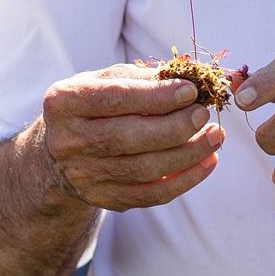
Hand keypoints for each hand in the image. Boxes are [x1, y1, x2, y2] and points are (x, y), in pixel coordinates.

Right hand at [38, 64, 222, 211]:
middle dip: (174, 127)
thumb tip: (187, 79)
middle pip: (128, 137)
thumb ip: (141, 78)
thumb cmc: (93, 106)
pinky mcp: (103, 198)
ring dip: (187, 154)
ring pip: (143, 169)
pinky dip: (185, 180)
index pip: (114, 98)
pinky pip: (150, 195)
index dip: (155, 96)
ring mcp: (84, 175)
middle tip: (204, 114)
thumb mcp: (104, 80)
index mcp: (65, 102)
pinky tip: (207, 162)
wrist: (59, 154)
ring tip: (215, 136)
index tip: (190, 91)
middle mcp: (68, 141)